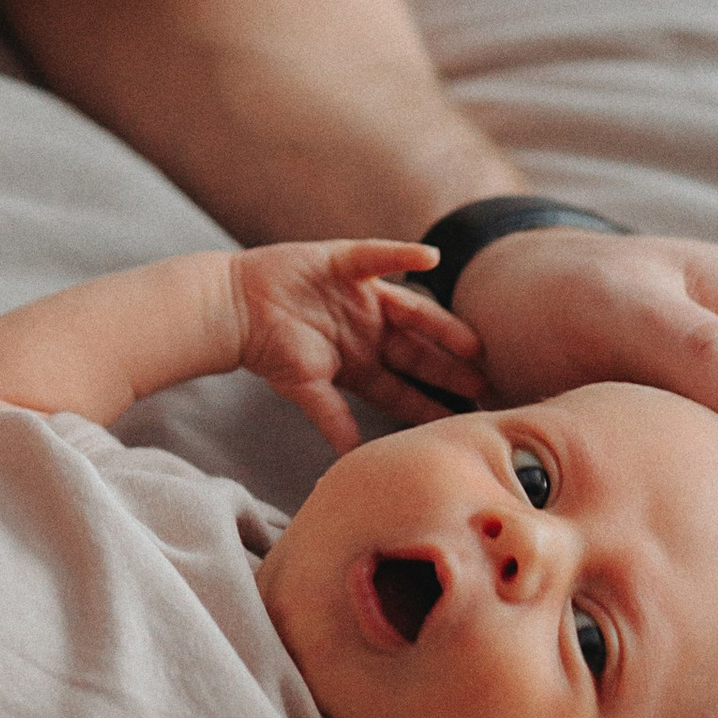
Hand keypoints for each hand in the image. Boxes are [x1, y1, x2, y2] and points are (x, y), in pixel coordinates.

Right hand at [235, 238, 488, 450]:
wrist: (233, 310)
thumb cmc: (266, 351)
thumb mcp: (306, 390)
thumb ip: (334, 421)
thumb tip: (354, 461)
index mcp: (360, 364)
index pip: (404, 390)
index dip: (432, 405)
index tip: (464, 423)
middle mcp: (368, 331)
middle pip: (418, 353)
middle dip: (449, 370)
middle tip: (484, 387)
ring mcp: (360, 297)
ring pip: (412, 311)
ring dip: (442, 326)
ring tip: (471, 343)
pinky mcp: (344, 263)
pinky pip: (379, 256)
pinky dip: (402, 255)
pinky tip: (430, 257)